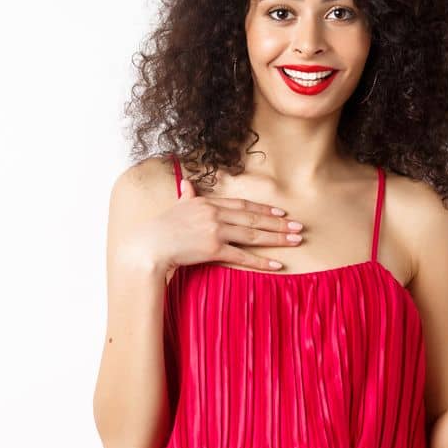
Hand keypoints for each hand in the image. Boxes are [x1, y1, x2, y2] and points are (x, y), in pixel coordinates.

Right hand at [143, 177, 306, 274]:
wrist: (148, 246)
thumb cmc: (161, 228)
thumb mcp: (176, 207)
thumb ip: (187, 196)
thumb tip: (187, 183)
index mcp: (208, 203)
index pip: (243, 205)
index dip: (264, 208)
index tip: (281, 212)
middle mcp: (215, 214)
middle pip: (254, 218)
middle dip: (279, 223)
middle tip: (299, 227)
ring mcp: (215, 231)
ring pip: (253, 235)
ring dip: (277, 238)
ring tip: (296, 241)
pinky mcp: (213, 249)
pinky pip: (242, 256)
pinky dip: (261, 261)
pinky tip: (277, 264)